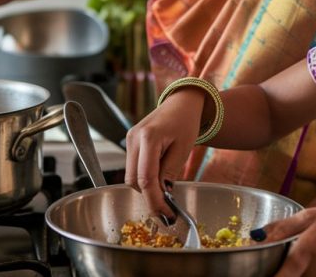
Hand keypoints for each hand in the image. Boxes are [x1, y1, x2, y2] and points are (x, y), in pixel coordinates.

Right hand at [124, 88, 206, 218]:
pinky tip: (159, 177)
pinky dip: (144, 177)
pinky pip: (133, 167)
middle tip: (167, 206)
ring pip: (131, 176)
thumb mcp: (183, 149)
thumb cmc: (186, 122)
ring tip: (165, 188)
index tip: (166, 214)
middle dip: (148, 196)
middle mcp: (133, 139)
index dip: (154, 200)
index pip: (145, 179)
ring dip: (146, 187)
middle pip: (133, 180)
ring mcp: (129, 140)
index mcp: (148, 138)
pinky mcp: (130, 142)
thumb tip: (161, 196)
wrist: (181, 102)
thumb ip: (170, 173)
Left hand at [256, 205, 315, 276]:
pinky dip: (293, 271)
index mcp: (304, 253)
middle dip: (268, 270)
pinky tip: (293, 259)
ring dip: (281, 270)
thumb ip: (284, 226)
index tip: (250, 272)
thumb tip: (257, 235)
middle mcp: (309, 273)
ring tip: (272, 258)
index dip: (265, 276)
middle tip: (255, 260)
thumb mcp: (313, 216)